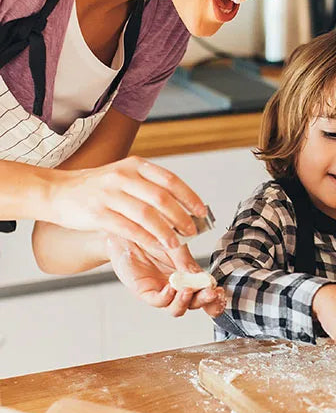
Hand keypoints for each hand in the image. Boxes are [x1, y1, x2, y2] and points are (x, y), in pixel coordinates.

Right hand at [49, 156, 206, 254]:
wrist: (57, 191)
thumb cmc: (96, 187)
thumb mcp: (124, 176)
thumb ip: (149, 186)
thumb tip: (182, 204)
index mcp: (134, 166)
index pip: (170, 180)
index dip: (189, 197)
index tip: (201, 211)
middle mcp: (123, 177)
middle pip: (162, 199)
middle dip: (181, 217)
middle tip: (192, 231)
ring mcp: (109, 195)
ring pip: (147, 215)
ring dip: (166, 232)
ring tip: (177, 244)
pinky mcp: (98, 214)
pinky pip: (129, 229)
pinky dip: (146, 239)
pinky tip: (156, 246)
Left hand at [105, 236, 224, 317]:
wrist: (128, 228)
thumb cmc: (152, 234)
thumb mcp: (177, 245)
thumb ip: (188, 262)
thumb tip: (204, 278)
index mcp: (188, 276)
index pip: (204, 292)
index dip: (214, 298)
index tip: (220, 293)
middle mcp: (176, 286)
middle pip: (193, 303)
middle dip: (204, 301)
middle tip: (211, 294)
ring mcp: (161, 290)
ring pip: (176, 308)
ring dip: (185, 302)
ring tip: (189, 290)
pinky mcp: (144, 291)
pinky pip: (158, 301)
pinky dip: (167, 297)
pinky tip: (172, 287)